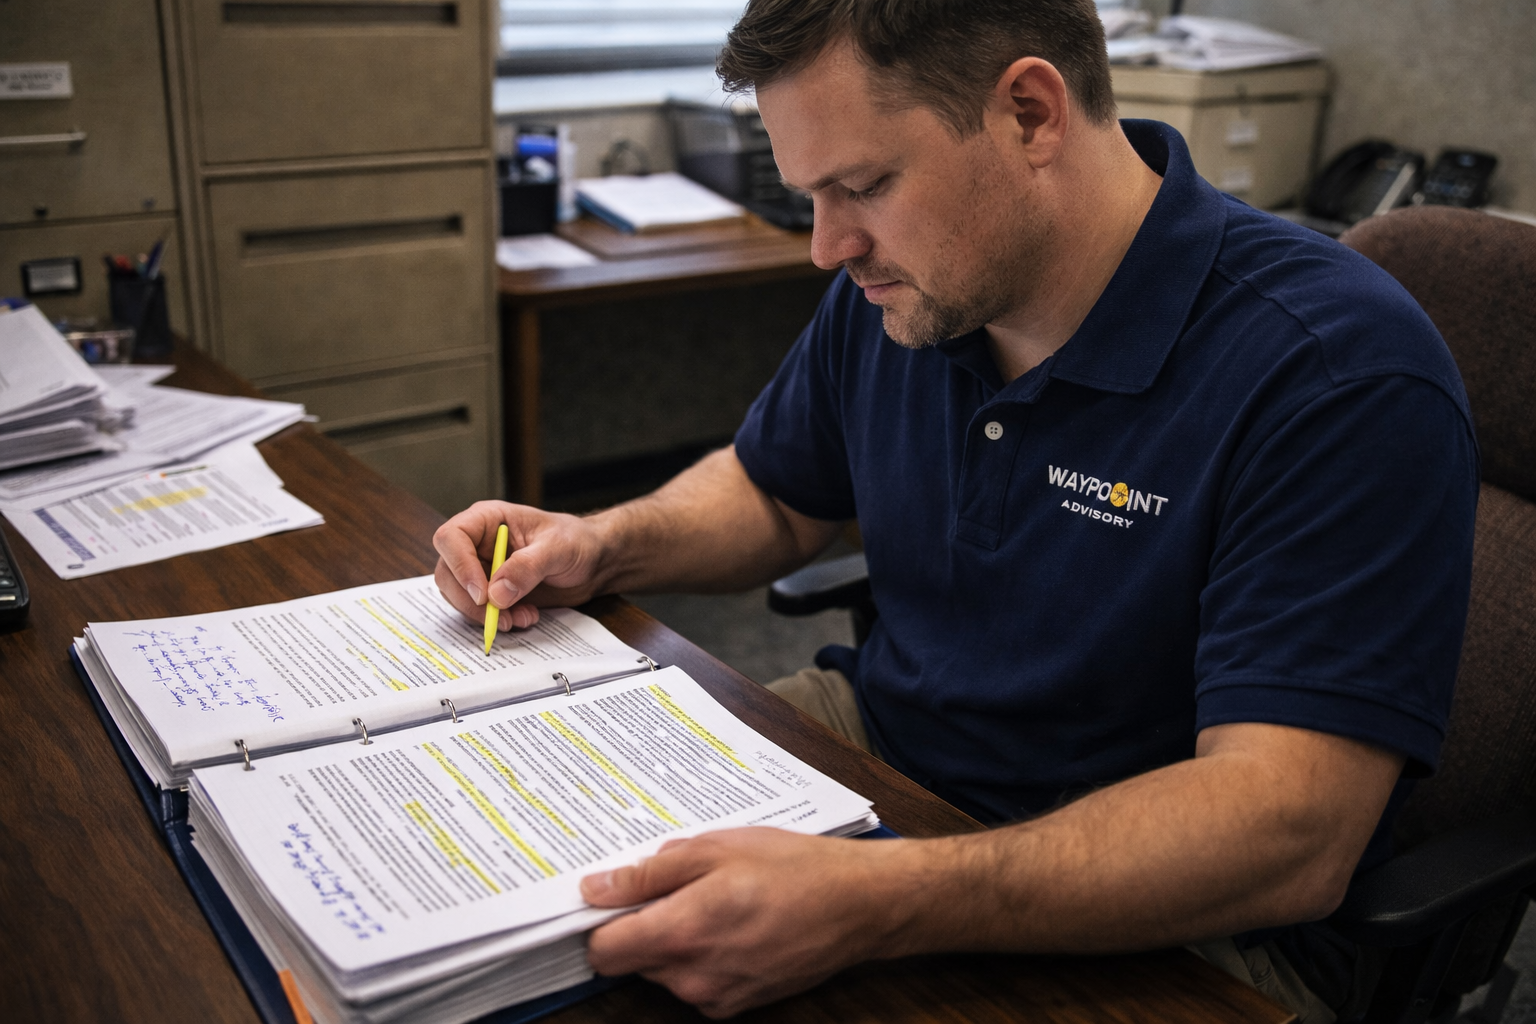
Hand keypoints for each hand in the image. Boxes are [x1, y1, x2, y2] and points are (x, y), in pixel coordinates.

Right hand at [432, 500, 606, 628]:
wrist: (592, 561)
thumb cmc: (576, 541)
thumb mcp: (558, 548)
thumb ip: (528, 566)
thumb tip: (496, 594)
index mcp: (487, 520)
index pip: (451, 538)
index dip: (459, 567)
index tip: (482, 595)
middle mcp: (477, 544)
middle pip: (448, 573)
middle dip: (471, 601)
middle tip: (500, 617)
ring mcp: (481, 569)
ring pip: (459, 596)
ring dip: (486, 615)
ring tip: (523, 617)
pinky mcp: (491, 592)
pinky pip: (478, 610)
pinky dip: (497, 620)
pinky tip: (525, 617)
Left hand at [581, 828, 909, 1017]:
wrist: (858, 905)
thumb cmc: (793, 868)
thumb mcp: (715, 849)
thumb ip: (648, 874)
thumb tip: (597, 889)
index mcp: (681, 934)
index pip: (602, 951)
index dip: (601, 921)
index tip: (612, 896)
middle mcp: (692, 977)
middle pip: (633, 959)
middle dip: (645, 923)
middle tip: (682, 883)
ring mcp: (715, 997)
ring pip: (664, 970)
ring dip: (676, 938)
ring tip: (717, 899)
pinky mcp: (736, 1005)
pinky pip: (695, 981)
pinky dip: (702, 955)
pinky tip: (735, 922)